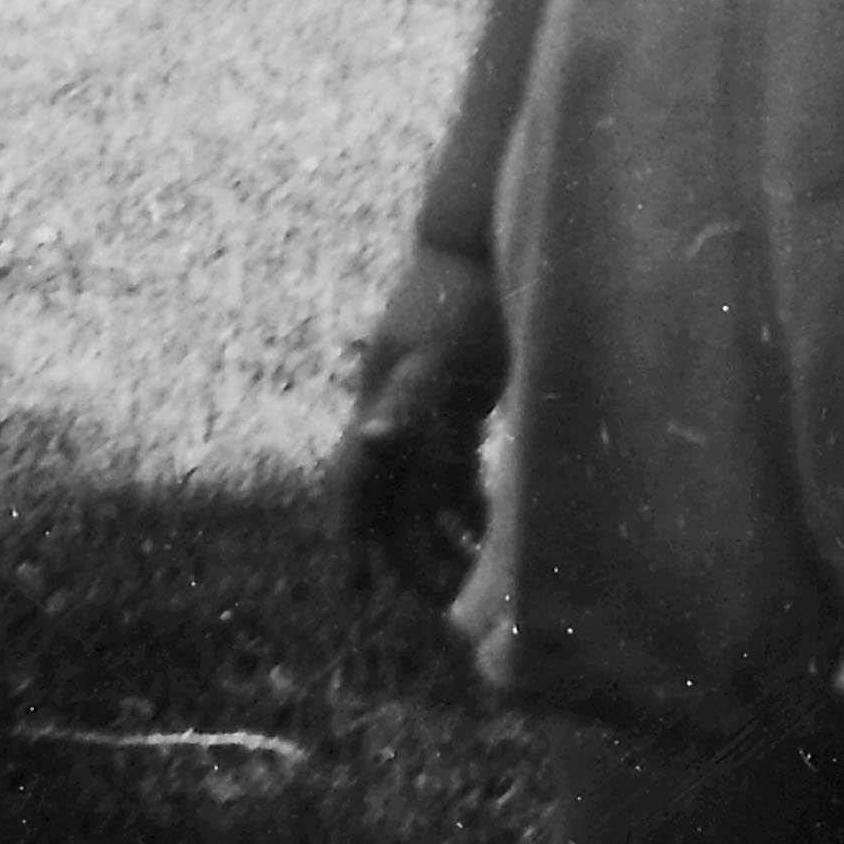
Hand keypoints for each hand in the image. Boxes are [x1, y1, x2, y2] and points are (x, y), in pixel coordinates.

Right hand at [336, 242, 505, 607]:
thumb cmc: (464, 293)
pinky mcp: (461, 395)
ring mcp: (427, 402)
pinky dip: (468, 498)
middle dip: (412, 554)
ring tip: (476, 582)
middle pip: (392, 499)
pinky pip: (454, 463)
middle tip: (446, 608)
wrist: (487, 235)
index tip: (352, 593)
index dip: (348, 539)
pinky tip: (495, 532)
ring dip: (443, 533)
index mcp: (379, 403)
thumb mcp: (437, 349)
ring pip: (424, 487)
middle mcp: (394, 409)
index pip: (352, 485)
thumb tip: (371, 437)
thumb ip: (407, 395)